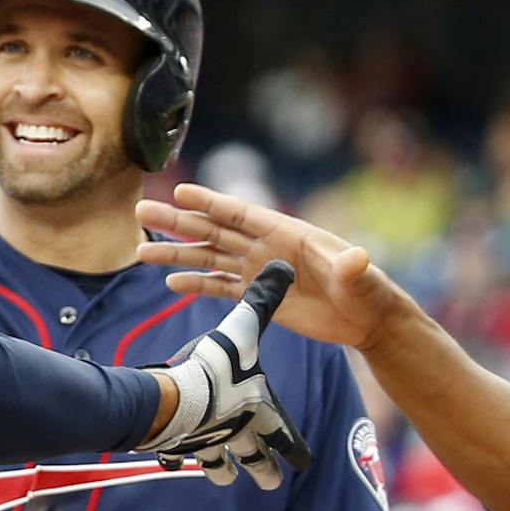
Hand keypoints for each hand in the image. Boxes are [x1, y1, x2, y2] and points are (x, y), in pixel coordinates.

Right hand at [136, 183, 415, 351]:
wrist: (367, 320)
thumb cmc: (368, 291)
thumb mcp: (361, 278)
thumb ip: (353, 268)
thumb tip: (357, 258)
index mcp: (286, 233)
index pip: (241, 214)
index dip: (210, 202)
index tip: (180, 190)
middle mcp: (266, 247)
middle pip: (214, 231)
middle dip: (178, 221)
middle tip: (142, 210)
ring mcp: (259, 271)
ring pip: (210, 258)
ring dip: (177, 254)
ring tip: (141, 251)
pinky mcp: (259, 298)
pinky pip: (221, 288)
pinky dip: (197, 285)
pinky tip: (171, 283)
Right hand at [136, 261, 312, 489]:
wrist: (173, 396)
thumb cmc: (213, 364)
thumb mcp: (243, 326)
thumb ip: (262, 300)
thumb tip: (283, 267)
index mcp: (258, 408)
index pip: (284, 435)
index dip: (295, 450)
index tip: (302, 464)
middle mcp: (238, 431)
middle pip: (256, 457)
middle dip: (263, 469)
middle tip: (270, 483)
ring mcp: (208, 441)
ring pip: (220, 463)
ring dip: (223, 470)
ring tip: (225, 479)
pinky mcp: (179, 444)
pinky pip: (179, 454)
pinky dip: (177, 457)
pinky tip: (173, 460)